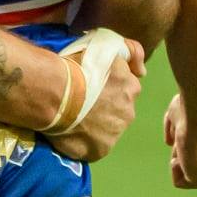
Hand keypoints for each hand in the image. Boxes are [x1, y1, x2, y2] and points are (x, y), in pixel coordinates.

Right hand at [51, 36, 144, 161]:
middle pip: (116, 111)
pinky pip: (92, 147)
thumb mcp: (107, 46)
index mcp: (130, 87)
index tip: (89, 86)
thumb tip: (142, 70)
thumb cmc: (75, 66)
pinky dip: (83, 142)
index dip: (106, 88)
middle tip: (79, 102)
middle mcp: (128, 111)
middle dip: (102, 108)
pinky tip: (69, 133)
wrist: (53, 92)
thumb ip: (130, 52)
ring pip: (105, 130)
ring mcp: (115, 133)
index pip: (123, 89)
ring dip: (93, 126)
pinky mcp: (99, 150)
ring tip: (71, 119)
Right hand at [164, 95, 196, 188]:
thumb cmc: (190, 109)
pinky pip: (182, 182)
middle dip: (185, 151)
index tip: (180, 128)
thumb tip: (170, 142)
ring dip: (180, 161)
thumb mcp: (178, 111)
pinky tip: (178, 159)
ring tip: (181, 148)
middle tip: (181, 140)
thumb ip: (175, 125)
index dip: (186, 137)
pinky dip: (174, 171)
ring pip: (192, 169)